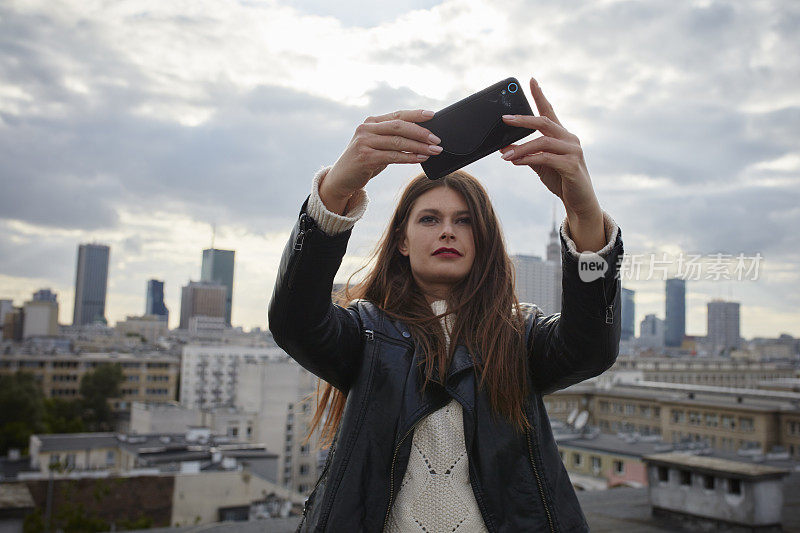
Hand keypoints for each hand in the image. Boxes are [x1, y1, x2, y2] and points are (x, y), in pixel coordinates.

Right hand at [322, 109, 442, 201]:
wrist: (341, 179)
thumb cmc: (364, 162)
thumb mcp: (378, 146)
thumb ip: (393, 139)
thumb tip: (423, 138)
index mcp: (371, 123)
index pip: (397, 115)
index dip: (416, 114)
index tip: (433, 115)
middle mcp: (366, 129)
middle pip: (399, 126)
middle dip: (421, 132)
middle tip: (437, 139)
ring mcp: (364, 142)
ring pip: (397, 141)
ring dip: (419, 146)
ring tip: (434, 151)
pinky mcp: (364, 157)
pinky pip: (392, 156)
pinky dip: (408, 157)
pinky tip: (420, 158)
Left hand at [498, 78, 600, 220]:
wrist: (579, 202)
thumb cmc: (560, 180)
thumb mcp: (539, 165)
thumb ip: (524, 153)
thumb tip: (503, 147)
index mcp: (562, 135)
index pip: (549, 111)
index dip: (540, 95)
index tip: (531, 80)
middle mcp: (570, 139)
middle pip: (545, 122)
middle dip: (523, 120)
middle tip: (505, 119)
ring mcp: (573, 151)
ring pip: (543, 142)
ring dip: (521, 148)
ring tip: (504, 156)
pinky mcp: (572, 166)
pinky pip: (547, 159)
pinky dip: (529, 159)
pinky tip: (516, 162)